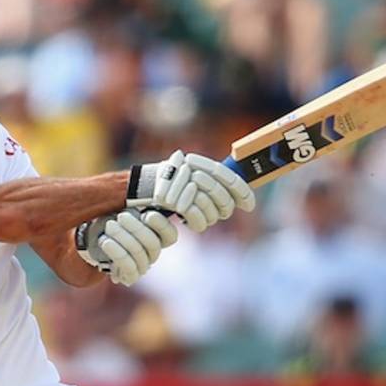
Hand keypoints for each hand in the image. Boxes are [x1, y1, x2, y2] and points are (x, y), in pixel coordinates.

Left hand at [75, 209, 177, 285]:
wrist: (87, 239)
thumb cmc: (109, 219)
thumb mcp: (122, 206)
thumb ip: (136, 200)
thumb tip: (148, 184)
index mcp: (157, 236)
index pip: (170, 236)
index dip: (162, 226)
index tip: (147, 214)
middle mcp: (153, 253)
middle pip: (154, 244)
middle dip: (137, 229)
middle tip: (120, 217)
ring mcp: (142, 266)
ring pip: (140, 254)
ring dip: (124, 238)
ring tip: (109, 226)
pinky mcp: (129, 276)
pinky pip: (128, 266)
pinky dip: (117, 252)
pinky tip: (105, 241)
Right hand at [126, 150, 254, 231]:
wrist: (136, 190)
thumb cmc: (166, 189)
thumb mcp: (188, 183)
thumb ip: (209, 186)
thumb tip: (236, 196)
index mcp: (199, 163)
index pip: (228, 176)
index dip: (242, 191)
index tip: (250, 205)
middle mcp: (192, 169)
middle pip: (222, 194)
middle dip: (223, 207)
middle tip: (218, 213)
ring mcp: (182, 184)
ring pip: (211, 208)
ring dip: (208, 217)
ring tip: (198, 218)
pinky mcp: (173, 199)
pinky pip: (197, 217)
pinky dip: (197, 222)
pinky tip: (190, 223)